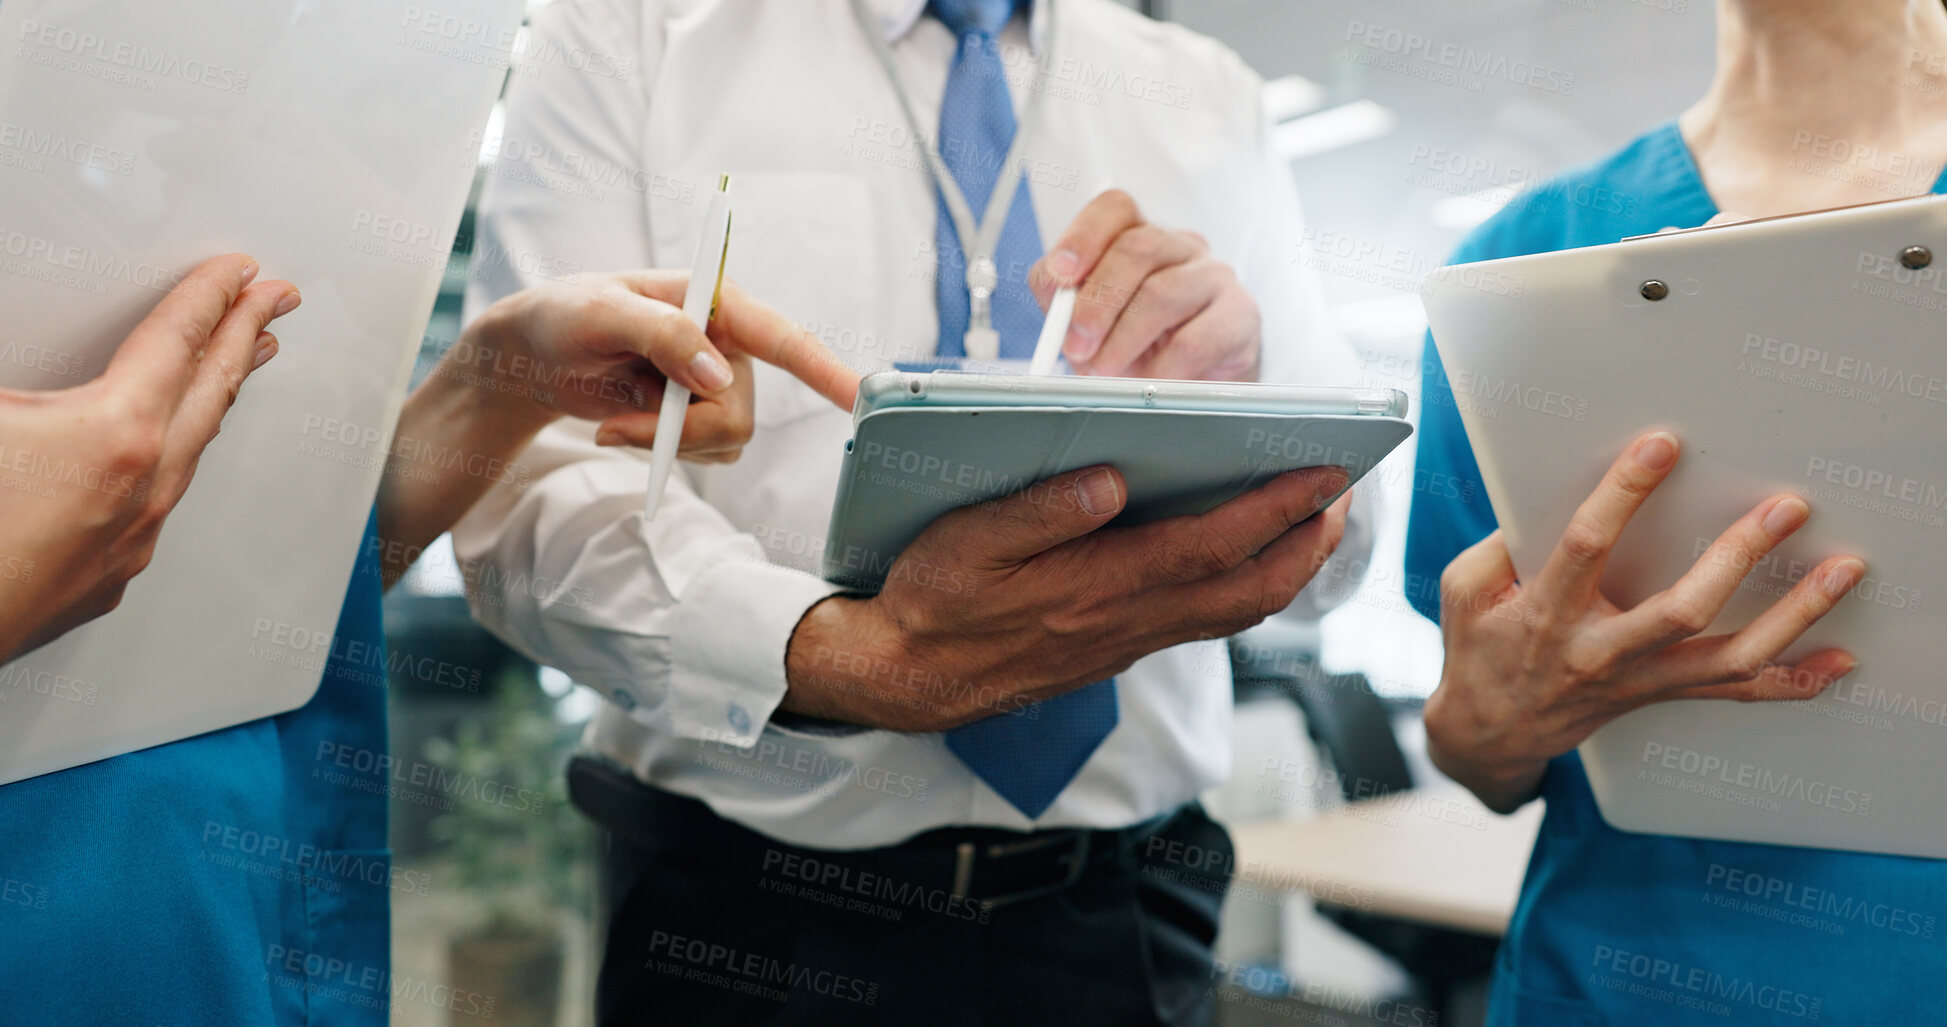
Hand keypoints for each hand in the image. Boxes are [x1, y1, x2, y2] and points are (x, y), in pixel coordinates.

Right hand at [0, 254, 299, 662]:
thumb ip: (18, 368)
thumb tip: (28, 362)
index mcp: (112, 434)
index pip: (177, 342)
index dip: (210, 296)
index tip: (241, 270)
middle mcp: (141, 489)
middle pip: (210, 393)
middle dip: (246, 336)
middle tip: (279, 298)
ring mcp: (128, 542)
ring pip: (188, 455)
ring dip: (216, 400)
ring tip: (239, 367)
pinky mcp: (103, 582)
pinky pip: (153, 507)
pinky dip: (172, 464)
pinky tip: (164, 461)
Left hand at [455, 270, 859, 461]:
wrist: (533, 356)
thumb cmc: (562, 316)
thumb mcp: (600, 313)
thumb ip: (663, 336)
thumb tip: (718, 377)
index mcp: (715, 301)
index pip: (782, 336)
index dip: (825, 368)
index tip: (860, 396)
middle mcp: (727, 342)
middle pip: (739, 408)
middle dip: (681, 431)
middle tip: (621, 428)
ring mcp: (718, 382)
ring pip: (727, 437)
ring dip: (665, 443)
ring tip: (615, 424)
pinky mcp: (701, 416)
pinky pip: (709, 453)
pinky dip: (661, 452)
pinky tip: (625, 429)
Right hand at [782, 464, 1350, 730]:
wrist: (909, 677)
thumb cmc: (933, 600)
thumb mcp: (964, 540)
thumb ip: (1038, 510)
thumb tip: (1110, 478)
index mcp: (1094, 586)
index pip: (1207, 546)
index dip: (1273, 511)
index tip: (1322, 474)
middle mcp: (1126, 621)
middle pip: (1248, 591)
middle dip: (1308, 544)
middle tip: (1344, 494)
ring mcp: (1128, 642)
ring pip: (1235, 613)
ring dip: (1288, 569)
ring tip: (1314, 520)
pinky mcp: (1119, 650)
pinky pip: (1204, 620)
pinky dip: (1245, 587)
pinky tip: (1245, 555)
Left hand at [1029, 189, 1258, 380]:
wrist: (1192, 382)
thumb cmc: (1137, 343)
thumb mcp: (1090, 319)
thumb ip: (1062, 297)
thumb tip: (1052, 285)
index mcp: (1140, 237)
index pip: (1116, 208)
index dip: (1084, 236)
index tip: (1061, 273)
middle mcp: (1180, 247)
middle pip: (1137, 248)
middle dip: (1097, 302)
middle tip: (1077, 344)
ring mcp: (1214, 277)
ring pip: (1163, 294)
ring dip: (1123, 339)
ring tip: (1104, 371)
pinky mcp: (1240, 316)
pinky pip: (1195, 340)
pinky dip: (1161, 369)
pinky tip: (1148, 383)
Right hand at [1424, 431, 1863, 812]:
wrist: (1488, 731)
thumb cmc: (1477, 647)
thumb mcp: (1465, 589)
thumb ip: (1503, 544)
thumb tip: (1550, 496)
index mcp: (1546, 613)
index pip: (1587, 546)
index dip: (1624, 492)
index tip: (1662, 445)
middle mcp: (1599, 651)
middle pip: (1682, 609)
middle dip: (1738, 555)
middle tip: (1785, 507)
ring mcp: (1637, 679)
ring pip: (1728, 657)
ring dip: (1793, 616)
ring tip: (1841, 571)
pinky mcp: (1660, 694)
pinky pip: (1736, 694)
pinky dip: (1793, 681)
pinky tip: (1839, 661)